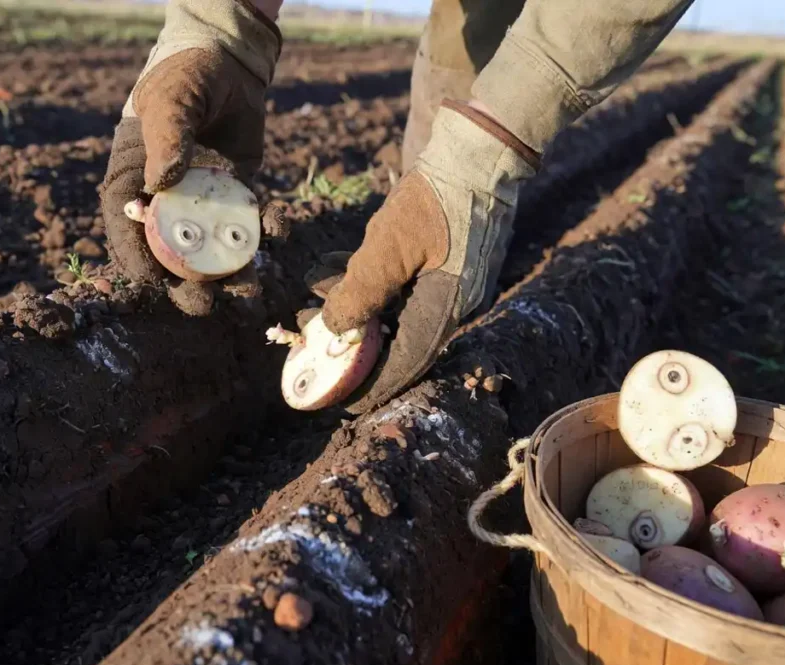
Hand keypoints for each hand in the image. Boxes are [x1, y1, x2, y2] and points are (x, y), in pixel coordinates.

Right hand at [100, 0, 286, 314]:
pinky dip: (265, 230)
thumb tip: (160, 184)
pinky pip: (250, 223)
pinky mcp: (238, 197)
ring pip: (212, 249)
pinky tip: (279, 230)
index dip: (137, 262)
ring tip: (246, 288)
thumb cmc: (184, 80)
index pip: (126, 232)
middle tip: (203, 302)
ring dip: (228, 273)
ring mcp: (204, 204)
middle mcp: (166, 203)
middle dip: (184, 283)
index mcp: (133, 183)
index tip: (155, 283)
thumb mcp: (170, 103)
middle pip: (169, 254)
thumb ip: (165, 140)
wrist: (229, 66)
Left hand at [304, 99, 540, 413]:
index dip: (371, 382)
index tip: (339, 397)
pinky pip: (394, 278)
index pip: (406, 362)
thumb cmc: (436, 198)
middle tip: (307, 334)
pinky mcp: (436, 252)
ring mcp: (445, 275)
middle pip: (395, 335)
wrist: (477, 147)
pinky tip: (325, 270)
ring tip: (308, 299)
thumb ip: (360, 293)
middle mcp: (449, 299)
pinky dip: (361, 278)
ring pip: (390, 304)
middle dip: (348, 338)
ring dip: (349, 304)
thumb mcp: (388, 248)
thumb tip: (333, 331)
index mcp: (446, 308)